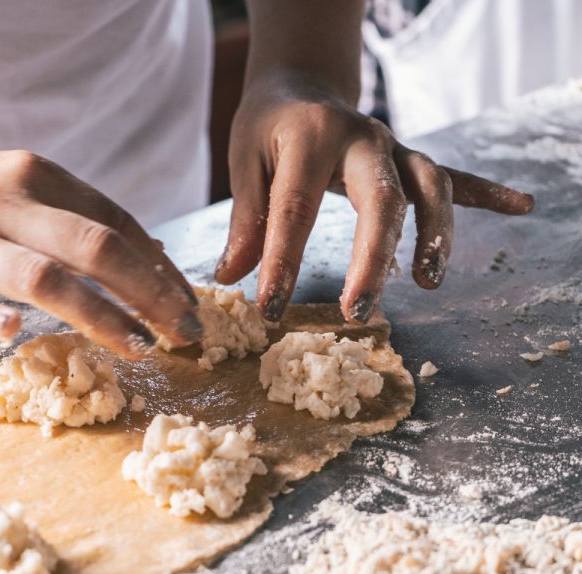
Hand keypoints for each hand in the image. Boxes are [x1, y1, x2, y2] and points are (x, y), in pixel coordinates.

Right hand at [0, 145, 201, 356]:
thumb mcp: (8, 186)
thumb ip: (68, 217)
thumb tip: (145, 257)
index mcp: (33, 176)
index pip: (116, 223)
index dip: (160, 269)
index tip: (186, 305)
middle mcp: (2, 201)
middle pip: (95, 247)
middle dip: (151, 293)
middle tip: (184, 333)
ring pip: (42, 277)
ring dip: (99, 315)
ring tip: (137, 347)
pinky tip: (16, 337)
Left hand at [214, 68, 533, 322]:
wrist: (299, 84)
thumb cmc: (267, 127)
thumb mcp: (244, 160)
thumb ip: (246, 218)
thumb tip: (231, 277)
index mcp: (310, 137)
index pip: (295, 207)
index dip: (282, 262)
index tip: (270, 308)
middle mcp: (362, 139)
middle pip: (380, 199)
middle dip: (373, 257)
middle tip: (358, 309)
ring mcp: (393, 147)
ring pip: (427, 186)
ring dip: (434, 234)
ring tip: (427, 280)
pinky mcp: (409, 158)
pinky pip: (453, 175)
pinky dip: (486, 192)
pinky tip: (521, 206)